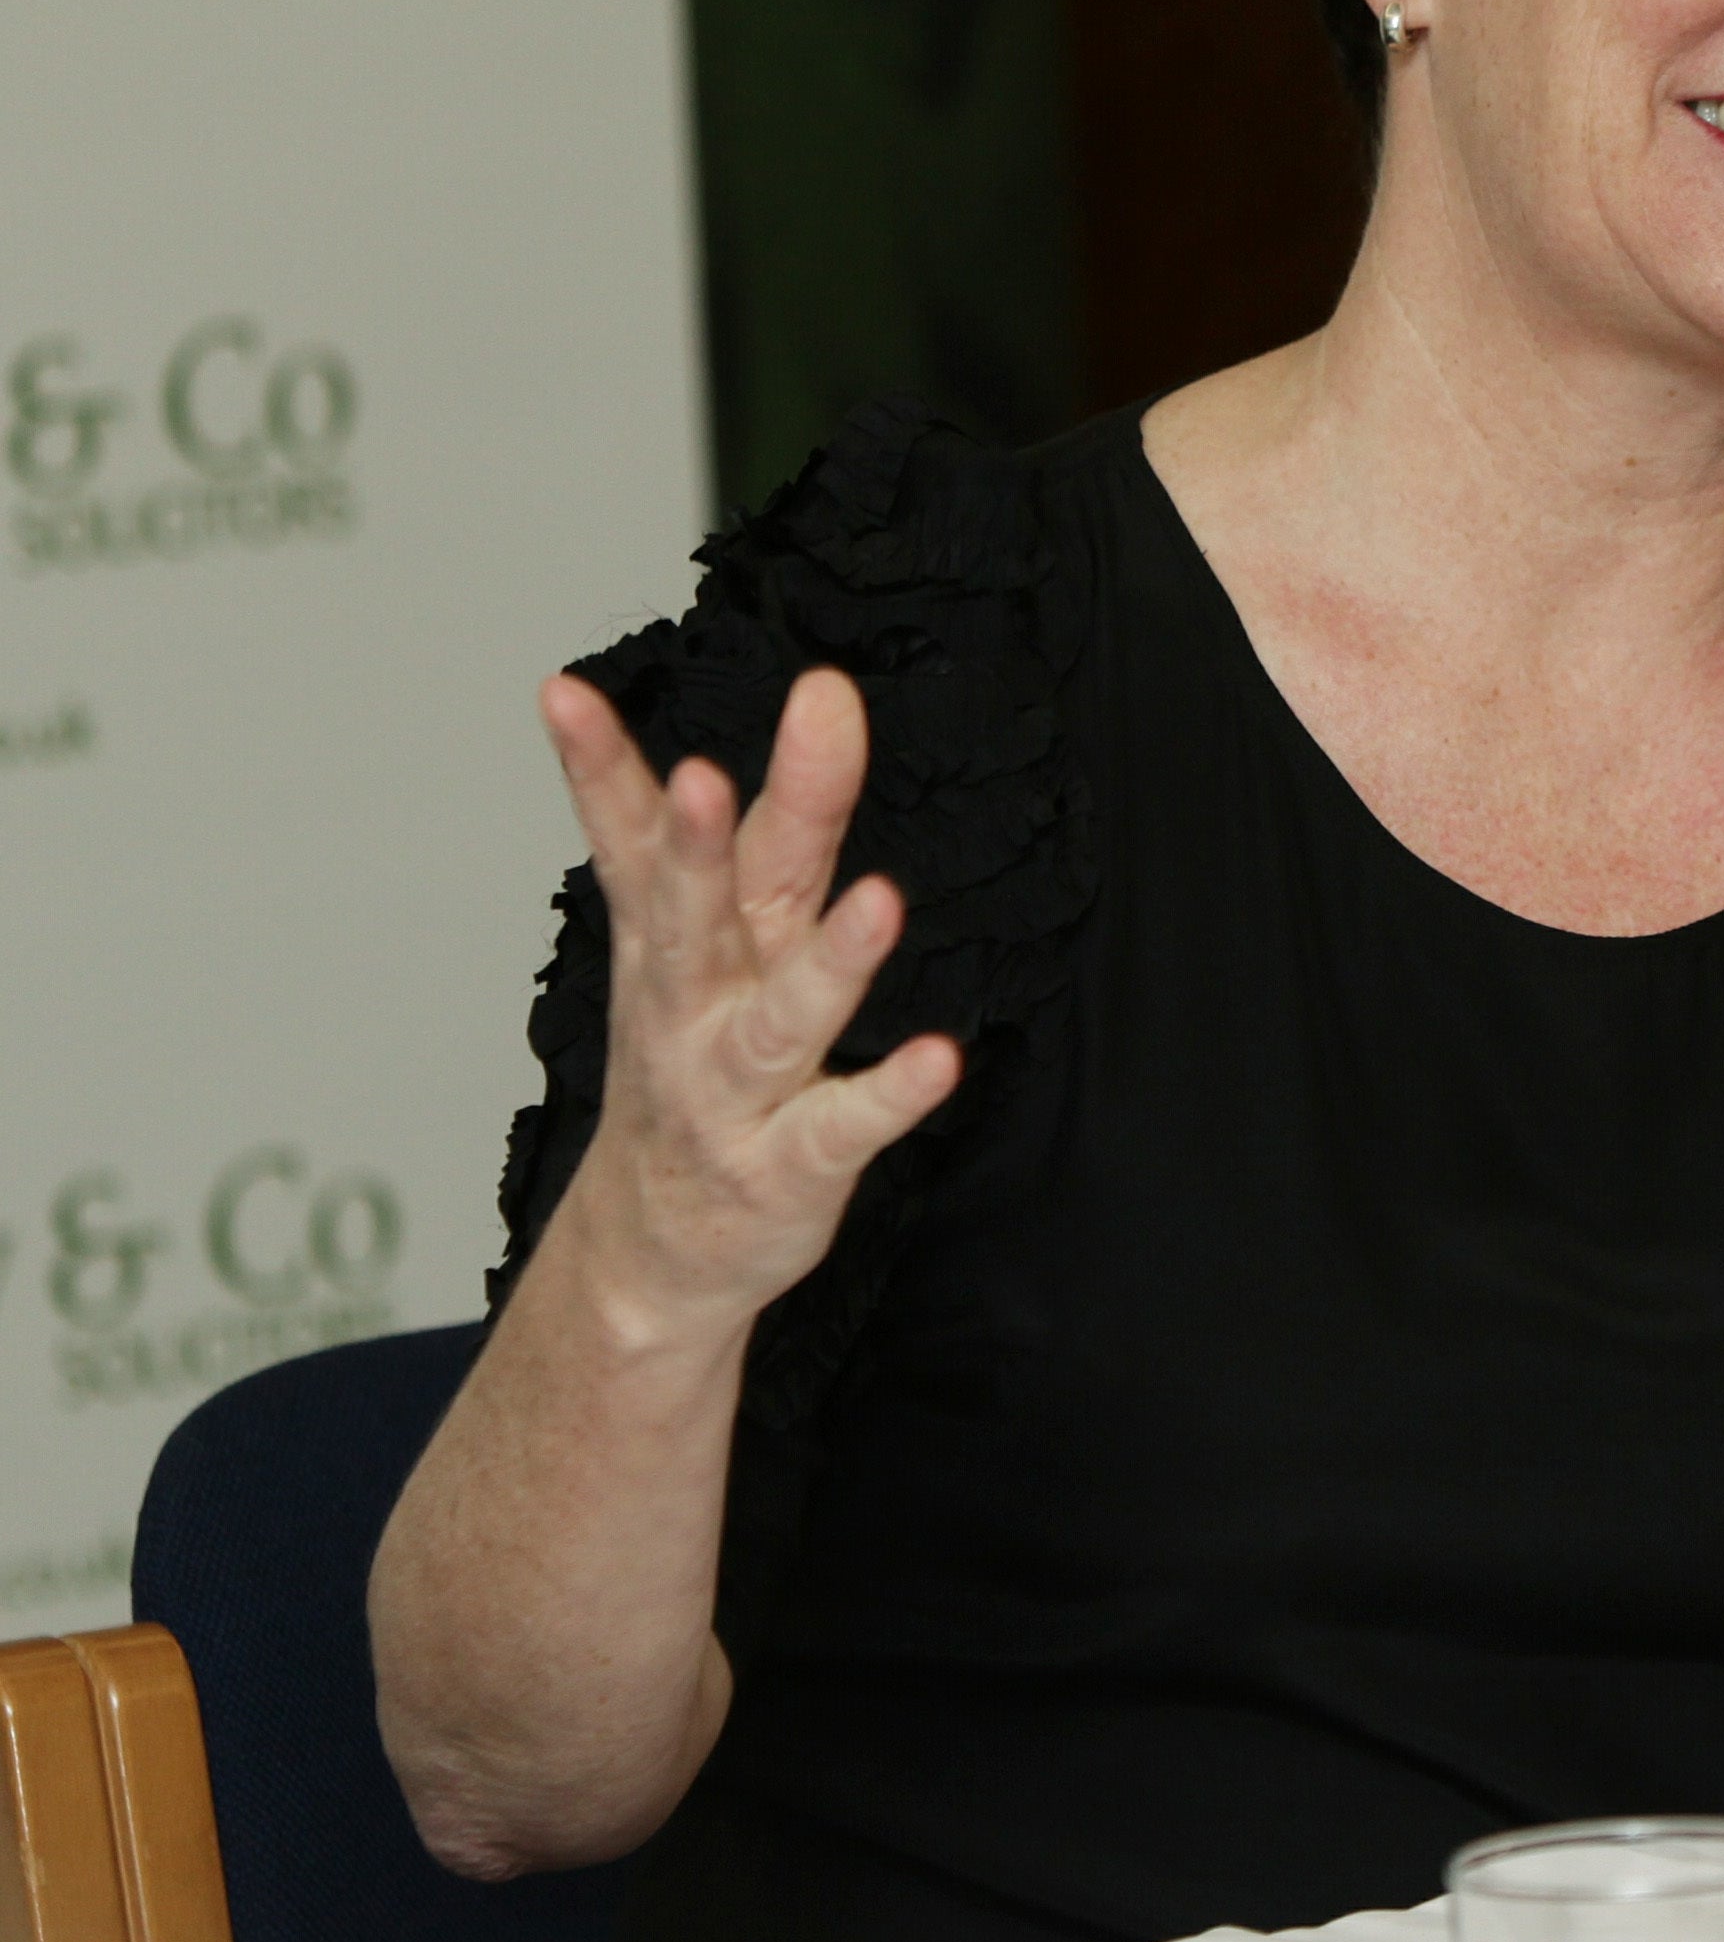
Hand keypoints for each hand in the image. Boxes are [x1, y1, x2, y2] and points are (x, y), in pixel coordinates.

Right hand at [537, 665, 961, 1344]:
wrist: (656, 1251)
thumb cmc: (685, 1062)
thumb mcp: (672, 938)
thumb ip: (674, 818)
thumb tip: (665, 690)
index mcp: (673, 941)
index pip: (626, 844)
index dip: (598, 770)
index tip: (565, 692)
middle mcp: (697, 1007)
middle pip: (701, 916)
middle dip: (701, 848)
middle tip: (703, 778)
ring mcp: (740, 1090)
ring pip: (782, 1020)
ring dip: (830, 962)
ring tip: (880, 899)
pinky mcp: (795, 1164)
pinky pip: (846, 1125)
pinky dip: (890, 1093)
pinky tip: (939, 1060)